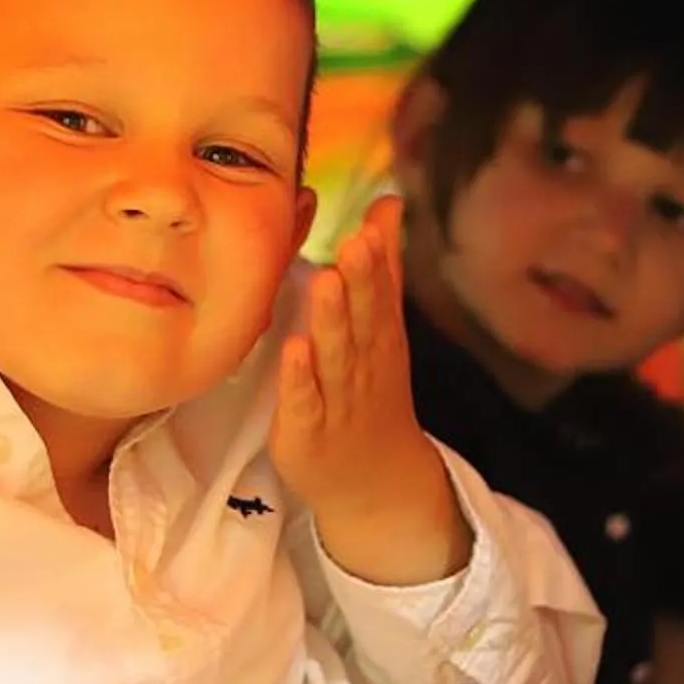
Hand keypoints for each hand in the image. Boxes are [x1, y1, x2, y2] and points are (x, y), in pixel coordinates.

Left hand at [272, 196, 465, 586]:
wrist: (374, 481)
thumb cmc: (371, 389)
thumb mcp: (384, 327)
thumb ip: (383, 266)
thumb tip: (390, 202)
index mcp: (379, 336)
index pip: (379, 293)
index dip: (375, 261)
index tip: (369, 226)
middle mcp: (362, 363)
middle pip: (362, 320)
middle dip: (359, 283)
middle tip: (353, 245)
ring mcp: (336, 398)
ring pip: (334, 356)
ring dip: (330, 320)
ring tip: (324, 281)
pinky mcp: (307, 430)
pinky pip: (304, 402)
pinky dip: (300, 379)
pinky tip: (294, 351)